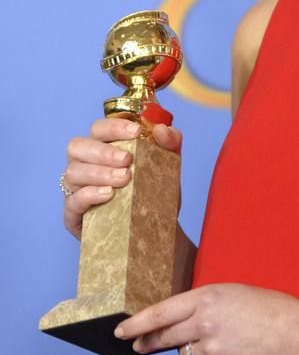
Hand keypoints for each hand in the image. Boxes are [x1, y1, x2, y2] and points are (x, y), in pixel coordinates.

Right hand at [63, 117, 181, 238]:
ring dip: (99, 172)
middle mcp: (84, 163)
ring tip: (124, 179)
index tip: (136, 132)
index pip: (98, 128)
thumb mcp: (167, 165)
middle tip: (127, 160)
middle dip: (103, 151)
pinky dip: (89, 194)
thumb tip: (163, 130)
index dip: (114, 127)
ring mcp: (75, 188)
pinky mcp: (73, 214)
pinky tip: (108, 195)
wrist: (155, 227)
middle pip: (77, 146)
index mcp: (102, 147)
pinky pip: (72, 201)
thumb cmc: (153, 191)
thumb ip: (170, 143)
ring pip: (73, 172)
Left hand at [115, 283, 298, 354]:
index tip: (121, 330)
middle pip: (165, 337)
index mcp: (209, 298)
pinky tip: (235, 353)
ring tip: (224, 339)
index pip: (162, 312)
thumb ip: (207, 304)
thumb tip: (184, 319)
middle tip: (137, 344)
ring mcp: (212, 352)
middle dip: (148, 341)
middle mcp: (205, 324)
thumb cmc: (272, 308)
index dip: (138, 322)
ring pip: (187, 353)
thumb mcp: (235, 293)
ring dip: (194, 348)